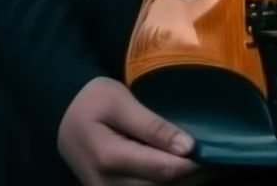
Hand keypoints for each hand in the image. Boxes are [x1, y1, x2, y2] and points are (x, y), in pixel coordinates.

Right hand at [58, 77, 204, 184]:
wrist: (60, 113)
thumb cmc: (91, 99)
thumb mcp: (121, 102)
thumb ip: (152, 126)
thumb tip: (187, 147)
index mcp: (110, 159)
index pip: (163, 170)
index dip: (193, 165)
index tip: (216, 152)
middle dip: (192, 175)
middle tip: (216, 156)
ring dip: (181, 180)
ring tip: (203, 162)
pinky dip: (164, 181)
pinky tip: (180, 167)